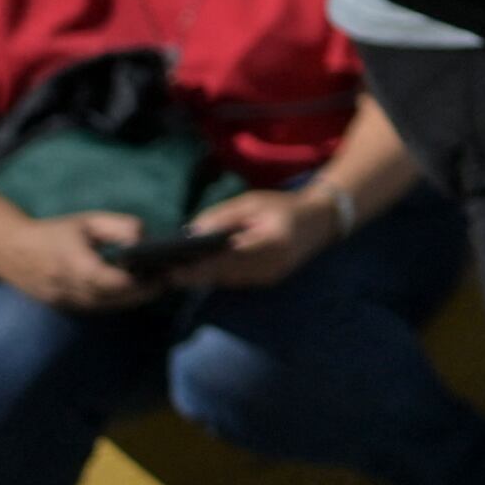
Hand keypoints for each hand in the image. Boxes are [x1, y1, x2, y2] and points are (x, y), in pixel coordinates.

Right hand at [12, 211, 159, 312]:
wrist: (11, 252)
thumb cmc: (55, 232)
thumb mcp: (88, 221)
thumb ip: (120, 227)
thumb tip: (146, 238)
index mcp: (71, 262)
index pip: (109, 280)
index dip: (138, 281)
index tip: (163, 273)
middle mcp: (67, 286)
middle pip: (113, 298)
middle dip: (143, 292)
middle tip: (169, 280)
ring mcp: (64, 301)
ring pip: (106, 306)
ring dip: (133, 299)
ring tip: (158, 285)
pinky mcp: (64, 307)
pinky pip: (96, 308)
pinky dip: (117, 301)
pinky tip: (135, 291)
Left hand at [183, 185, 339, 291]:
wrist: (319, 221)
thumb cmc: (282, 207)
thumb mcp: (251, 202)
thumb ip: (222, 217)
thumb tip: (191, 235)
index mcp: (271, 241)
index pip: (228, 258)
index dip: (200, 267)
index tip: (173, 271)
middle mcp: (271, 264)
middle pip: (224, 273)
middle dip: (194, 275)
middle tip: (165, 274)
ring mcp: (270, 276)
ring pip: (227, 279)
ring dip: (203, 277)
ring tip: (176, 272)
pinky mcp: (266, 281)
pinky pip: (235, 280)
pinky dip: (218, 275)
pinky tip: (200, 270)